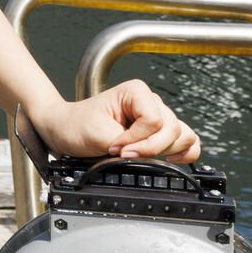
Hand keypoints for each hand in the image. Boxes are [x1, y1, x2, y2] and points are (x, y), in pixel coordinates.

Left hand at [31, 79, 198, 162]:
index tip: (115, 147)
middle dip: (149, 148)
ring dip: (165, 151)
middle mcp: (151, 101)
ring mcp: (157, 116)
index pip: (154, 121)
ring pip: (183, 135)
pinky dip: (184, 153)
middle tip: (123, 154)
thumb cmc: (76, 125)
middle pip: (172, 129)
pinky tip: (169, 160)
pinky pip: (186, 141)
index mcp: (136, 92)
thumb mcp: (96, 134)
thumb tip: (145, 157)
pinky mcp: (159, 132)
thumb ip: (125, 145)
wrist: (65, 129)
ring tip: (141, 156)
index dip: (137, 140)